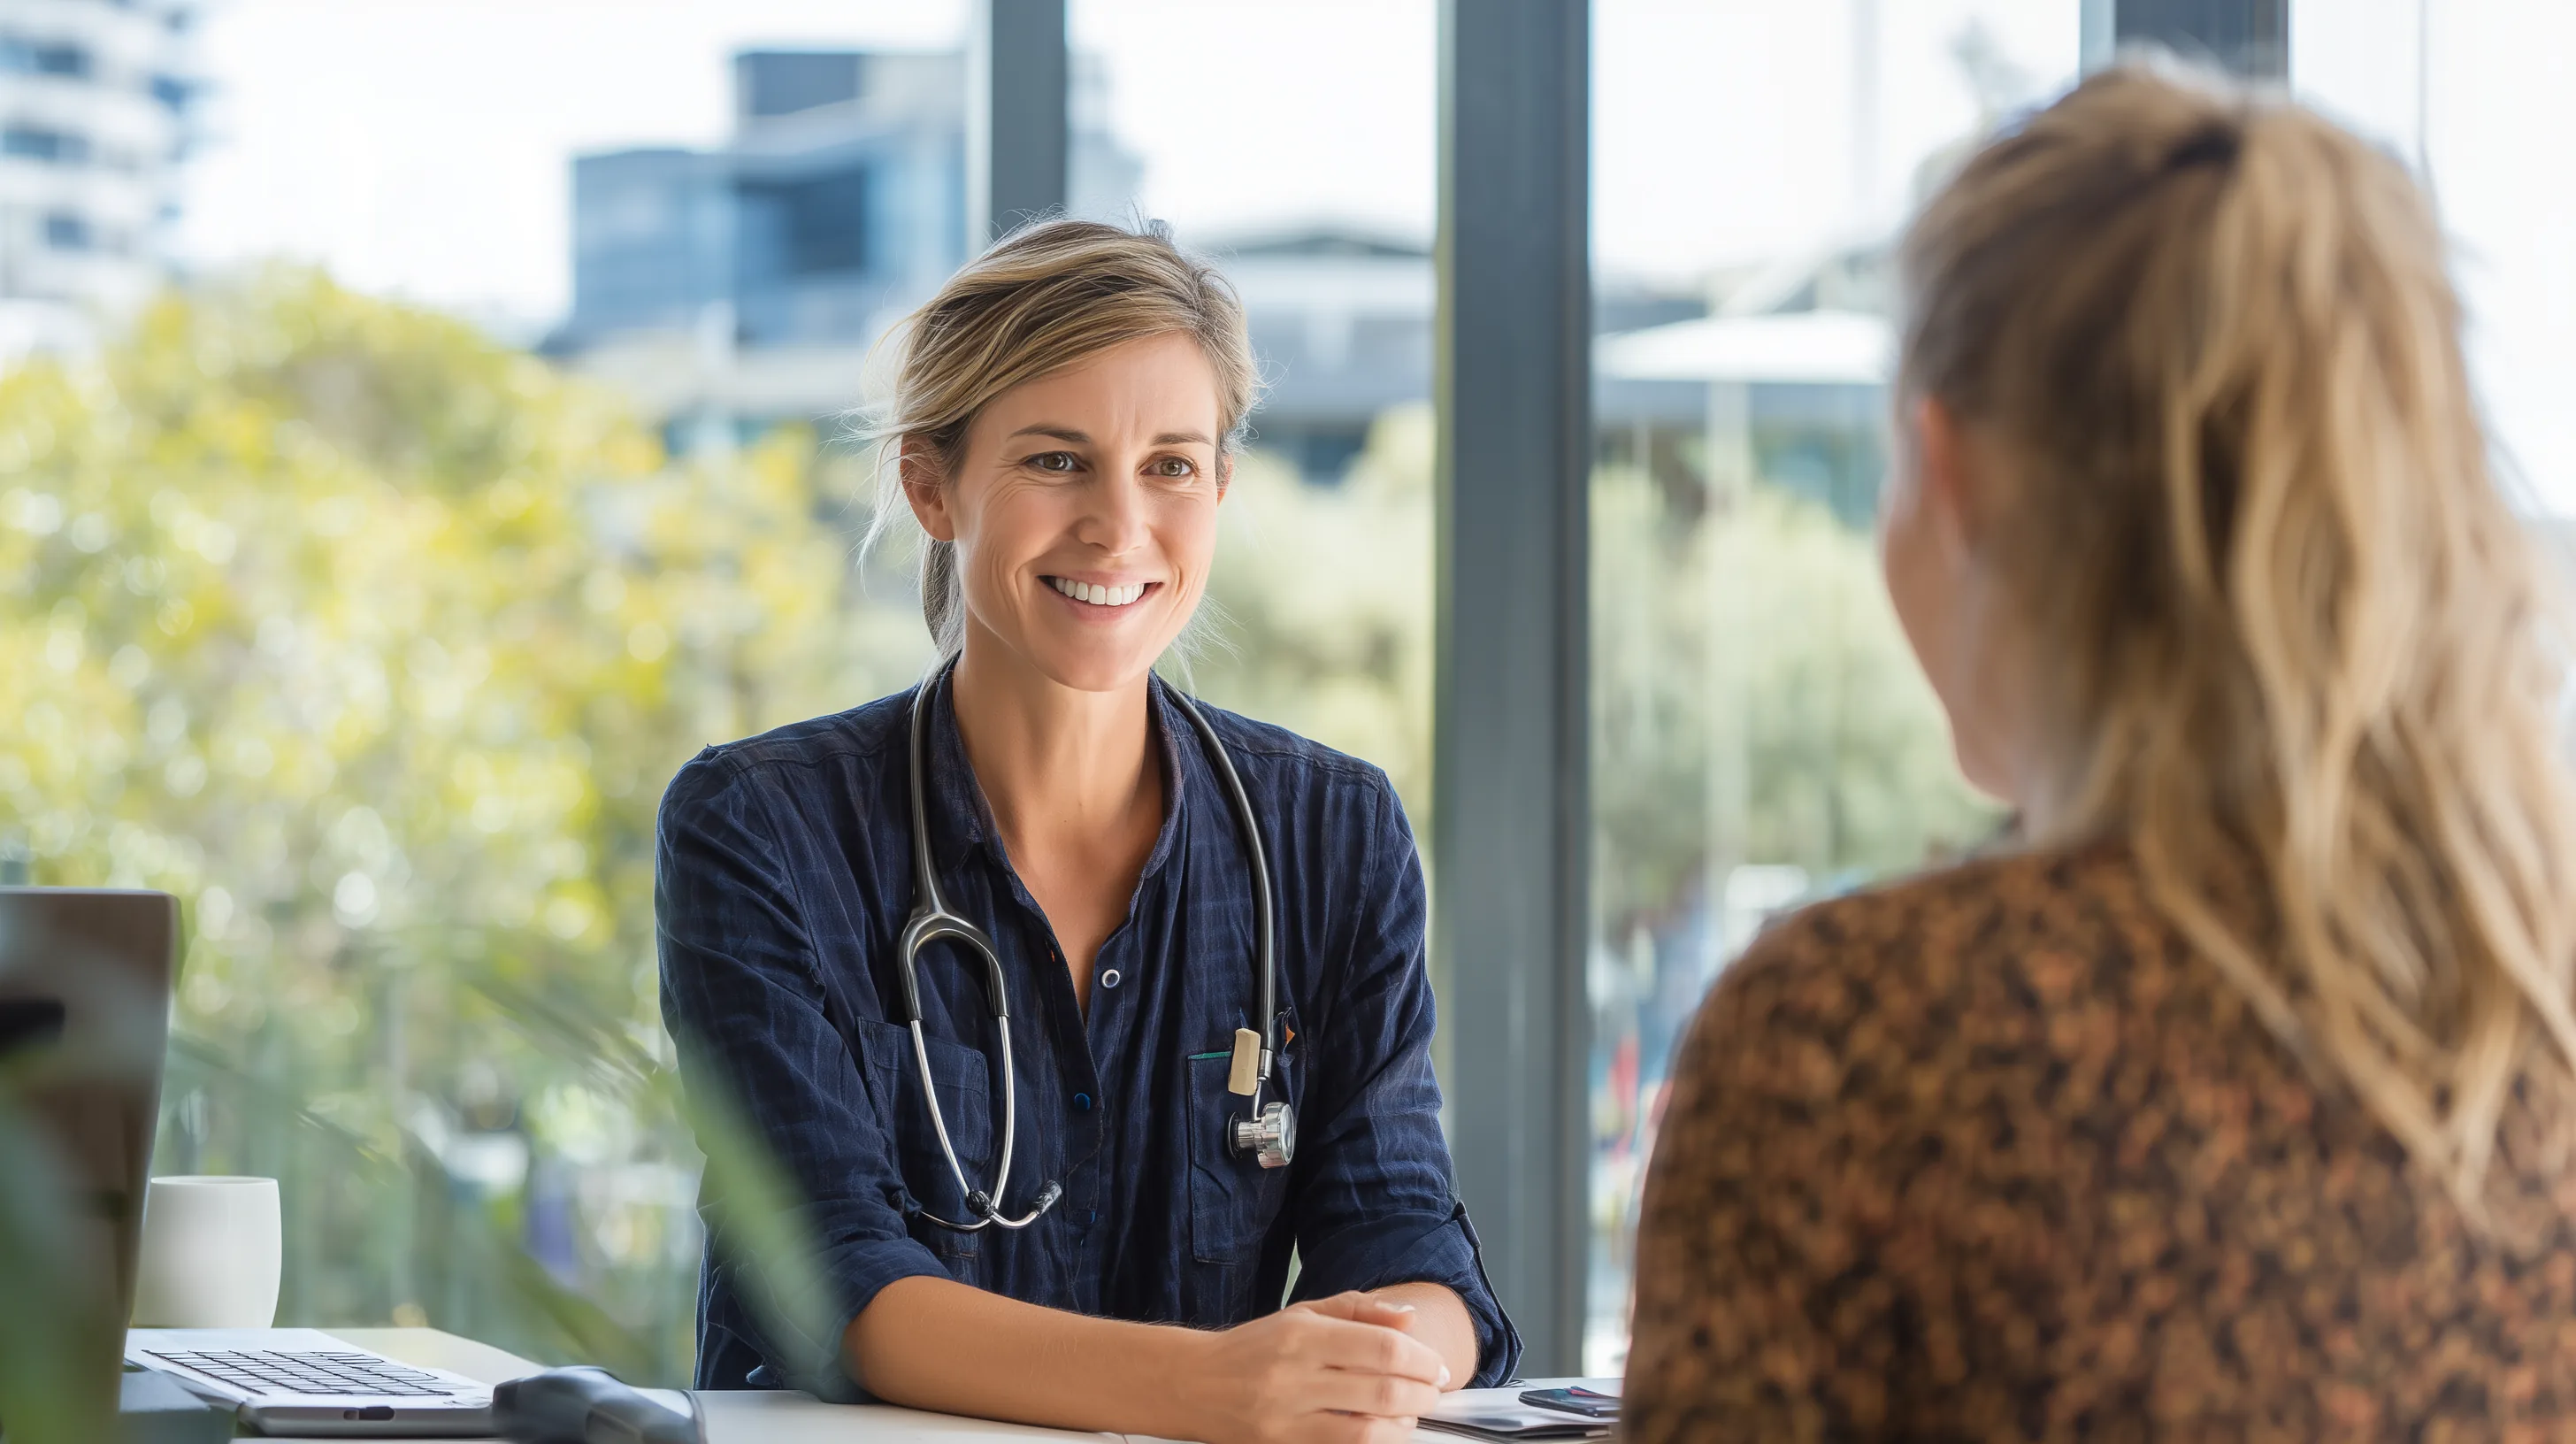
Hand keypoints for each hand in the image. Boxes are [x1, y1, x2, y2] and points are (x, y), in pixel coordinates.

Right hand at [1182, 1290, 1451, 1443]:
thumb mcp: (1301, 1314)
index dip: (1421, 1359)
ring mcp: (1286, 1420)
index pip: (1380, 1347)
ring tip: (1410, 1416)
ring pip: (1366, 1432)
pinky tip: (1382, 1434)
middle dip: (1421, 1395)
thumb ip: (1358, 1311)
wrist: (1191, 1384)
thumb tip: (1410, 1318)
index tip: (1437, 1367)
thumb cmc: (1254, 1347)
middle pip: (1381, 1391)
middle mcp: (1294, 1377)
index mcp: (1301, 1335)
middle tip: (1433, 1392)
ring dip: (1402, 1427)